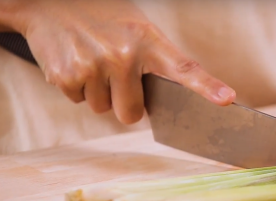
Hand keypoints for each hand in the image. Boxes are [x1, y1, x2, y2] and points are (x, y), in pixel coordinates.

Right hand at [14, 0, 235, 123]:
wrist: (48, 4)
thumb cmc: (103, 19)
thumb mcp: (137, 30)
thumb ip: (154, 62)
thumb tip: (171, 105)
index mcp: (148, 40)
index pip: (184, 69)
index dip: (207, 87)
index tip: (227, 100)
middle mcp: (124, 55)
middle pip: (132, 114)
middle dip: (125, 104)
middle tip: (115, 76)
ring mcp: (95, 66)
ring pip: (104, 110)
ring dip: (99, 94)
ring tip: (92, 61)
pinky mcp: (67, 76)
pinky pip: (80, 103)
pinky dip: (77, 89)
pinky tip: (75, 62)